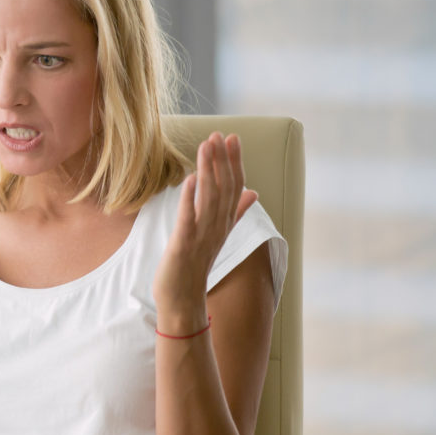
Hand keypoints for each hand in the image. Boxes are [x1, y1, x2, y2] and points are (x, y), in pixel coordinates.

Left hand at [153, 133, 258, 329]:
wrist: (182, 300)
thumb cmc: (195, 266)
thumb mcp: (218, 235)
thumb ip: (236, 213)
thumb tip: (253, 192)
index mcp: (224, 224)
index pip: (235, 187)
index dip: (234, 162)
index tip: (232, 138)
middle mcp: (217, 228)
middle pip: (225, 189)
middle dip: (223, 160)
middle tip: (220, 134)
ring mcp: (201, 236)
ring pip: (210, 198)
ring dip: (209, 170)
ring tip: (206, 145)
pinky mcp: (184, 245)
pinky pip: (189, 218)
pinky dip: (190, 197)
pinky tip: (190, 178)